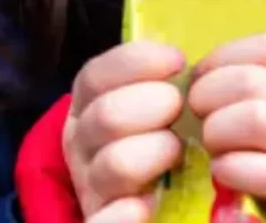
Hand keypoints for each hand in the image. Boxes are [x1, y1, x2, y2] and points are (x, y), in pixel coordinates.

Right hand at [63, 42, 185, 222]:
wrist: (140, 198)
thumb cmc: (153, 135)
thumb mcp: (146, 100)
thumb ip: (157, 78)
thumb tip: (183, 57)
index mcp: (87, 105)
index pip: (95, 76)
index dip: (135, 61)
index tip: (177, 61)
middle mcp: (82, 143)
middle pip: (106, 115)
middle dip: (152, 104)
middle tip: (179, 109)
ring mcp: (92, 185)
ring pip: (115, 164)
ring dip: (154, 153)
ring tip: (178, 153)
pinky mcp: (102, 220)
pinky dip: (124, 215)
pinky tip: (146, 203)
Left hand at [189, 30, 265, 222]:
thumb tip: (205, 74)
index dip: (224, 57)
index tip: (200, 80)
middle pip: (254, 81)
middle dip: (209, 97)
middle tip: (198, 118)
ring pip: (258, 119)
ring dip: (219, 132)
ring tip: (213, 148)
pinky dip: (234, 169)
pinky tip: (226, 173)